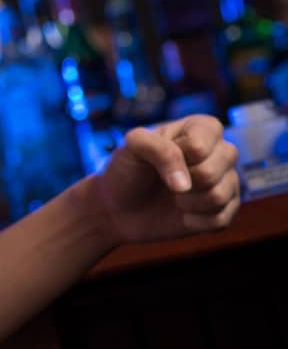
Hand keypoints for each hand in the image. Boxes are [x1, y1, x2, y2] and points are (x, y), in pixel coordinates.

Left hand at [88, 114, 240, 246]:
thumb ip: (158, 149)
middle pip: (212, 171)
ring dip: (186, 202)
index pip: (199, 145)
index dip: (175, 157)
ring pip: (219, 196)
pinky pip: (220, 220)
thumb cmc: (128, 169)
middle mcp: (221, 152)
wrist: (121, 206)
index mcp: (201, 127)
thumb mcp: (133, 146)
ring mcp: (227, 181)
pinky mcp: (227, 210)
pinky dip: (194, 220)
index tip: (158, 158)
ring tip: (174, 196)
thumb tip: (184, 185)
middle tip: (166, 181)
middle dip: (180, 181)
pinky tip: (182, 213)